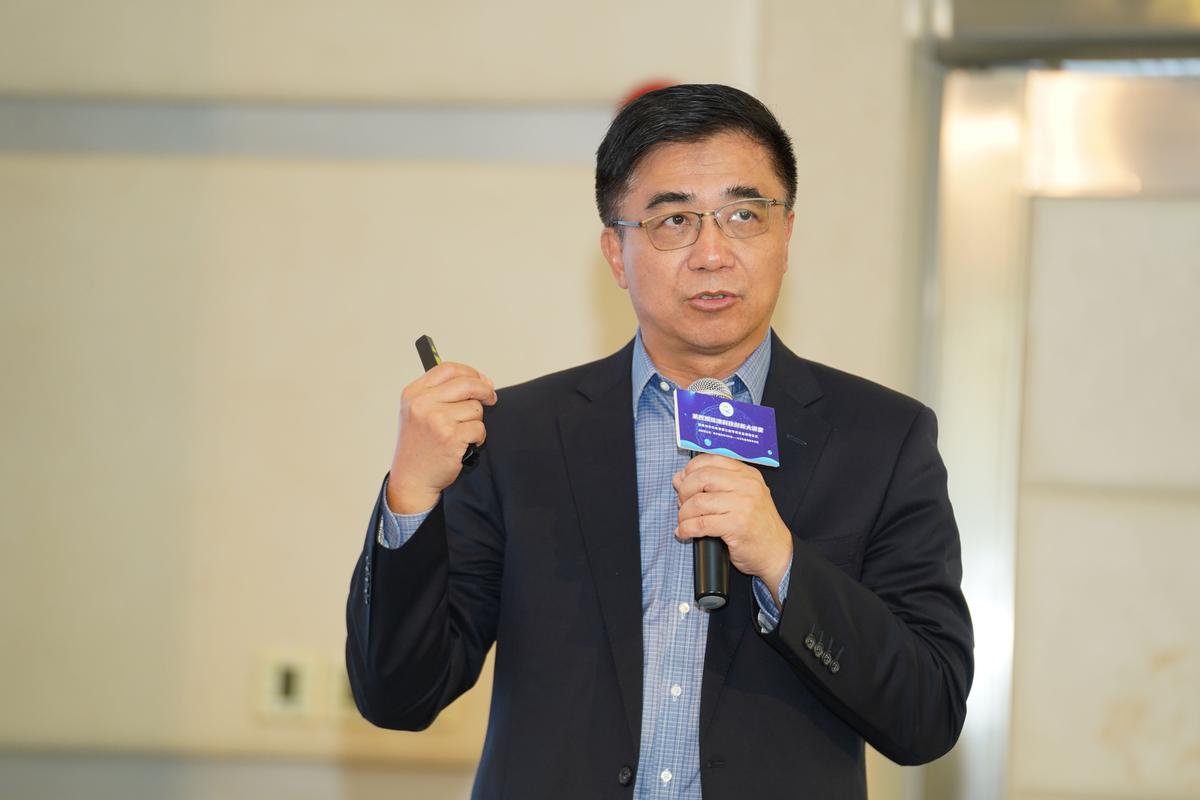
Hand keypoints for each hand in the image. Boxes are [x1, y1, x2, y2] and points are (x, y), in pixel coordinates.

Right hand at [387, 362, 496, 513]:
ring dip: (476, 421)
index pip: (448, 369)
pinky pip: (479, 428)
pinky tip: (464, 444)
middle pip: (468, 384)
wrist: (412, 478)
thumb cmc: (418, 446)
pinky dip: (478, 437)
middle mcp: (423, 404)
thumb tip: (478, 381)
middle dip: (485, 390)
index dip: (470, 372)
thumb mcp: (417, 412)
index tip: (481, 380)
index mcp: (414, 393)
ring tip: (462, 433)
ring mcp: (437, 420)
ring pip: (476, 408)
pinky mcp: (451, 437)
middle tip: (491, 398)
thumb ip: (440, 393)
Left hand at [673, 454, 792, 604]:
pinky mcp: (737, 525)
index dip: (690, 470)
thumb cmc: (757, 526)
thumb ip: (713, 485)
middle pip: (702, 478)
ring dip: (684, 513)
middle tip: (682, 504)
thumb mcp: (740, 498)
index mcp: (747, 474)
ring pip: (699, 502)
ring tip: (683, 521)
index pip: (711, 460)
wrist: (777, 553)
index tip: (683, 482)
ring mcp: (744, 505)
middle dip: (684, 491)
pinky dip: (687, 528)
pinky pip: (701, 523)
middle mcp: (747, 486)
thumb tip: (679, 478)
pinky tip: (684, 532)